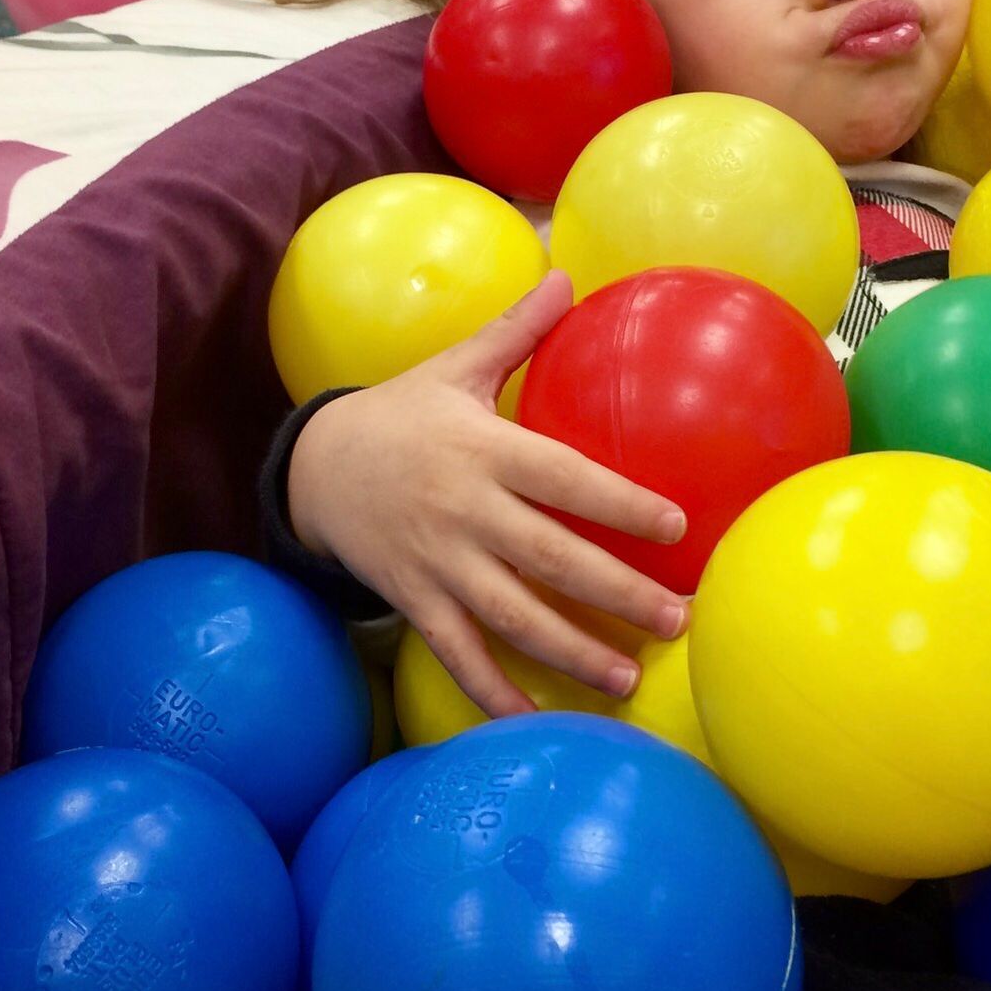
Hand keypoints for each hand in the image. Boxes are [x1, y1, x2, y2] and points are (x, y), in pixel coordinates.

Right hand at [288, 270, 689, 717]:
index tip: (676, 525)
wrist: (312, 466)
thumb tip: (568, 271)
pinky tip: (535, 719)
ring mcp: (437, 562)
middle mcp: (464, 510)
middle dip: (618, 594)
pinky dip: (493, 690)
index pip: (564, 479)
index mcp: (483, 449)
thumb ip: (517, 330)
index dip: (620, 503)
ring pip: (511, 616)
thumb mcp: (456, 367)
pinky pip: (457, 653)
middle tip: (677, 619)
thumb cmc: (401, 413)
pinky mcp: (414, 599)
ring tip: (627, 680)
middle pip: (551, 559)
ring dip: (571, 653)